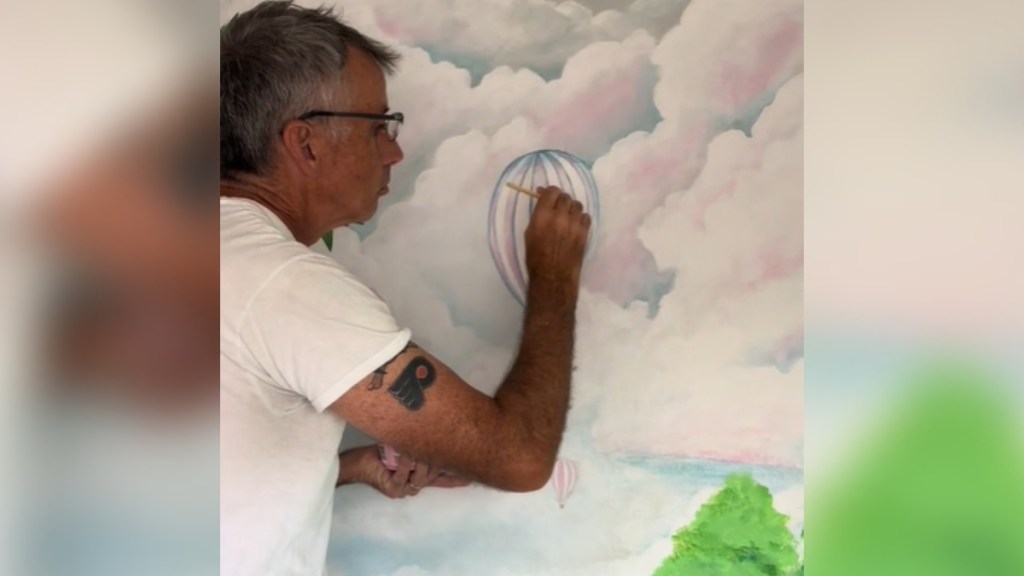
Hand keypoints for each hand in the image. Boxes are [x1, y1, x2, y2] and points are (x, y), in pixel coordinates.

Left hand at [338, 445, 471, 497]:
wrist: (357, 462)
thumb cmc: (379, 453)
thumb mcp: (404, 448)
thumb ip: (418, 449)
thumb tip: (435, 435)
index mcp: (416, 478)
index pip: (441, 480)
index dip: (455, 479)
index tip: (470, 476)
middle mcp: (412, 487)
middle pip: (432, 476)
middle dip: (434, 461)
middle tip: (434, 445)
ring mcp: (403, 490)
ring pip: (420, 477)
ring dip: (417, 461)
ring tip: (413, 448)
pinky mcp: (392, 489)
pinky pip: (403, 477)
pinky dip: (403, 464)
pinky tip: (401, 454)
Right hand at [524, 185, 590, 288]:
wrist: (553, 276)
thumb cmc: (536, 257)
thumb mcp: (530, 233)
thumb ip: (538, 215)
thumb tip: (543, 201)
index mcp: (543, 215)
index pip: (552, 191)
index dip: (551, 192)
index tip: (549, 196)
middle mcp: (560, 216)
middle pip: (565, 197)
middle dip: (561, 200)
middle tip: (558, 208)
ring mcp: (574, 224)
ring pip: (577, 205)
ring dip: (572, 208)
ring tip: (568, 217)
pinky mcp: (585, 233)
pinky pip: (586, 217)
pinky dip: (581, 218)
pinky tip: (576, 226)